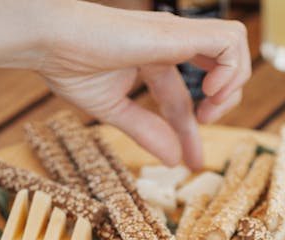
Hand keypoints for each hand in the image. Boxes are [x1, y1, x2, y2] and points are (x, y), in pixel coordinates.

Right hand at [0, 0, 250, 169]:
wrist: (50, 40)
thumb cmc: (68, 65)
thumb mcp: (113, 110)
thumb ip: (145, 131)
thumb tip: (173, 160)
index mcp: (151, 60)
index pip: (183, 98)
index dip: (192, 133)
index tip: (191, 163)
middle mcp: (170, 44)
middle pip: (221, 68)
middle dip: (224, 102)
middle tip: (203, 122)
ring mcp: (177, 34)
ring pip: (234, 47)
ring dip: (233, 83)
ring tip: (208, 107)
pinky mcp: (179, 31)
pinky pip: (230, 41)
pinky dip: (231, 69)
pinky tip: (207, 91)